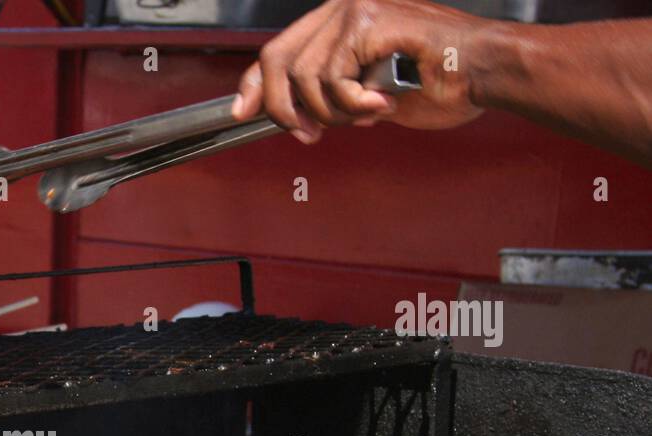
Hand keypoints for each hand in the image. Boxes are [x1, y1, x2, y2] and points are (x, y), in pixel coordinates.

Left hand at [232, 0, 488, 142]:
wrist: (482, 71)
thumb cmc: (440, 81)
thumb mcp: (367, 94)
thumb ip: (331, 95)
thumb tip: (298, 116)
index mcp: (340, 22)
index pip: (278, 51)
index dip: (254, 85)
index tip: (243, 112)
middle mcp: (342, 8)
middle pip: (278, 60)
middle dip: (284, 108)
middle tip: (309, 133)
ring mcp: (355, 10)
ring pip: (306, 78)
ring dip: (334, 112)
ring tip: (368, 112)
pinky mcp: (368, 22)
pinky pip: (334, 80)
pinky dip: (355, 104)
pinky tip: (382, 102)